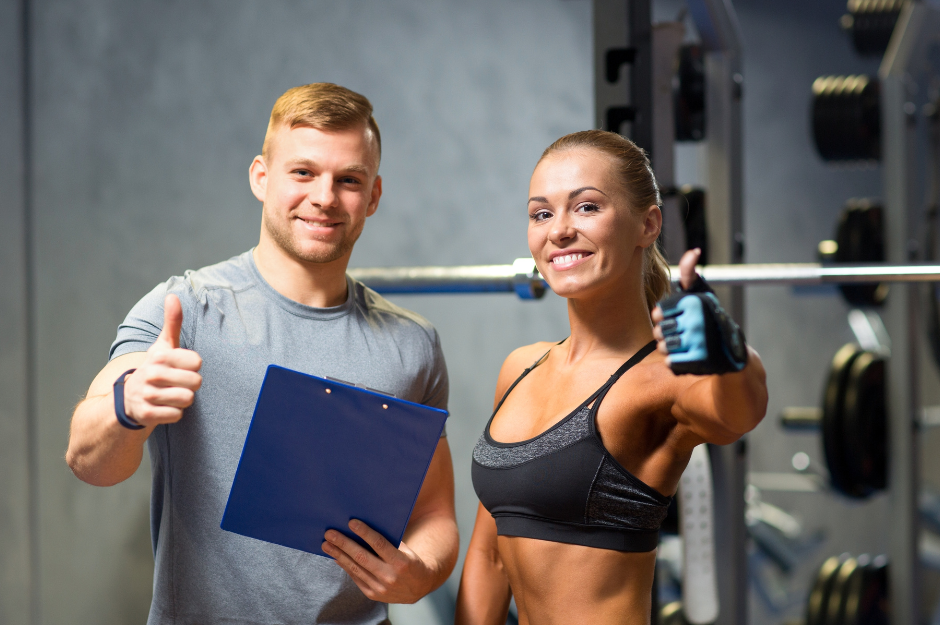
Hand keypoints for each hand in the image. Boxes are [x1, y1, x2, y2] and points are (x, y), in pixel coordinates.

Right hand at [122, 294, 202, 424]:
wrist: (128, 398)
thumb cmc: (155, 368)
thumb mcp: (163, 345)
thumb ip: (172, 322)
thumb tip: (173, 295)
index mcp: (159, 356)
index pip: (197, 362)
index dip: (193, 367)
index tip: (181, 367)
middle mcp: (151, 374)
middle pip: (196, 382)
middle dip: (191, 385)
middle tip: (177, 383)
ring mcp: (147, 395)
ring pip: (187, 400)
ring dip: (183, 400)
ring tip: (171, 394)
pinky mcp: (145, 414)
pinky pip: (176, 415)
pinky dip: (174, 413)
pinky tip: (163, 407)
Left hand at [323, 519, 434, 603]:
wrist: (419, 587)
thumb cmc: (410, 561)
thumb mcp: (406, 550)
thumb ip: (389, 541)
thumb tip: (364, 528)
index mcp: (401, 562)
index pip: (379, 544)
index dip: (364, 532)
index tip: (351, 522)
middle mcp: (390, 576)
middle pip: (362, 557)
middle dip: (343, 544)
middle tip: (329, 533)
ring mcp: (381, 588)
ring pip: (355, 568)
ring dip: (339, 555)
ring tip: (327, 545)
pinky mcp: (373, 594)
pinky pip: (356, 578)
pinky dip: (345, 567)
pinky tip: (337, 557)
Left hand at [652, 248, 701, 355]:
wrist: (731, 350)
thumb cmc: (711, 318)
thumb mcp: (701, 293)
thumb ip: (691, 273)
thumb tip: (694, 251)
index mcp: (693, 302)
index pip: (658, 312)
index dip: (663, 318)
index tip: (677, 319)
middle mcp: (696, 320)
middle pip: (658, 331)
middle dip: (666, 335)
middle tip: (682, 334)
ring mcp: (698, 341)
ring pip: (663, 347)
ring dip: (670, 349)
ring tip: (684, 345)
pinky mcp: (699, 361)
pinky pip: (671, 363)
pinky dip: (676, 362)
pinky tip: (687, 357)